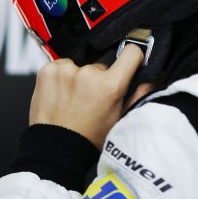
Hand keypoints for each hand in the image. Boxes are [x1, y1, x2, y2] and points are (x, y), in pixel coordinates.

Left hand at [29, 45, 150, 149]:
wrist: (56, 145)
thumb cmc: (88, 136)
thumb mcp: (119, 120)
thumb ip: (137, 97)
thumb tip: (149, 80)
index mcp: (110, 86)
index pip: (131, 52)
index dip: (132, 56)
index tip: (129, 60)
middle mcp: (88, 74)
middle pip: (101, 65)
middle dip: (98, 78)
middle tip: (91, 98)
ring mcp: (66, 70)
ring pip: (79, 66)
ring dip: (77, 77)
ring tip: (72, 99)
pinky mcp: (48, 70)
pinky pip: (60, 66)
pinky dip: (60, 77)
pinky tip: (60, 94)